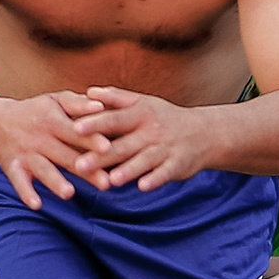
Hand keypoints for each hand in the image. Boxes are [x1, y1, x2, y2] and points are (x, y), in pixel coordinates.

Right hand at [0, 91, 113, 207]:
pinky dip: (26, 193)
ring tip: (69, 193)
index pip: (74, 131)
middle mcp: (39, 137)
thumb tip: (101, 106)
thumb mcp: (55, 100)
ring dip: (55, 181)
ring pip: (43, 169)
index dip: (90, 140)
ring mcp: (26, 154)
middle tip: (105, 182)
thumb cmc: (37, 112)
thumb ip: (78, 103)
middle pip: (65, 154)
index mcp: (52, 119)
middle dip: (83, 169)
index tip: (108, 148)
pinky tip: (36, 204)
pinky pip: (19, 182)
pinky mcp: (13, 168)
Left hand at [73, 87, 212, 189]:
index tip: (75, 128)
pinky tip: (142, 187)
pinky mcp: (177, 165)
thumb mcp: (142, 102)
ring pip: (143, 160)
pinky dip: (154, 180)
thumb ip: (115, 98)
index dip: (95, 124)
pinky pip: (165, 173)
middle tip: (79, 165)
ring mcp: (166, 148)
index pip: (113, 119)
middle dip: (102, 156)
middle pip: (123, 145)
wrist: (204, 132)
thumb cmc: (163, 117)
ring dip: (127, 170)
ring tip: (110, 180)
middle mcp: (151, 130)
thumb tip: (89, 91)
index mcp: (139, 113)